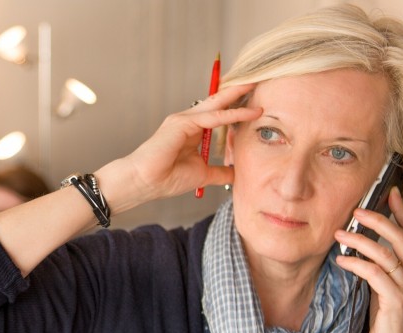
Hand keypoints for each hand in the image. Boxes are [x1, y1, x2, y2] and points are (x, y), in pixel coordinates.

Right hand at [109, 83, 261, 208]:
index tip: (255, 100)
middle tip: (258, 80)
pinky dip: (232, 114)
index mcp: (191, 130)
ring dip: (237, 95)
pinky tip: (249, 112)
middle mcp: (187, 121)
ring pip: (216, 104)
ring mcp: (183, 120)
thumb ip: (219, 171)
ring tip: (256, 85)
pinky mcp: (181, 123)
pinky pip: (213, 117)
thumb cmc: (166, 178)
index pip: (217, 112)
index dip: (235, 105)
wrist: (144, 183)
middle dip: (238, 91)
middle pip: (218, 101)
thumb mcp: (203, 174)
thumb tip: (236, 173)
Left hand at [334, 187, 402, 332]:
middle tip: (355, 211)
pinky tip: (340, 260)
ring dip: (360, 240)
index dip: (401, 212)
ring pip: (386, 253)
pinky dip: (356, 263)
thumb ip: (383, 263)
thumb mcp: (386, 284)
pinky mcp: (396, 301)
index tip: (388, 194)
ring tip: (339, 234)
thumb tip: (362, 239)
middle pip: (402, 237)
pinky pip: (375, 274)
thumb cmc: (385, 317)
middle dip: (378, 220)